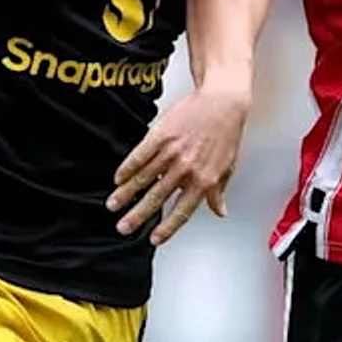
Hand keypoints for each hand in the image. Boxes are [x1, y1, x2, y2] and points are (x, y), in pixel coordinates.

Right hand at [108, 84, 250, 244]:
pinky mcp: (160, 134)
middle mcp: (186, 169)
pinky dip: (127, 168)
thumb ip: (219, 192)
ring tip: (113, 205)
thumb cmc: (227, 133)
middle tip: (123, 228)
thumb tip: (220, 211)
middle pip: (156, 198)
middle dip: (137, 216)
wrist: (222, 102)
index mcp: (204, 181)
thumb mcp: (228, 166)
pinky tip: (118, 179)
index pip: (182, 211)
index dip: (167, 228)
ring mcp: (172, 152)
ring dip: (126, 194)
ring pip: (144, 178)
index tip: (154, 239)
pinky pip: (139, 156)